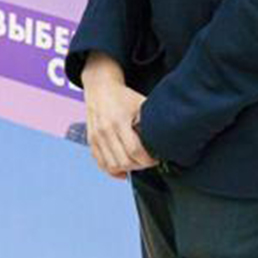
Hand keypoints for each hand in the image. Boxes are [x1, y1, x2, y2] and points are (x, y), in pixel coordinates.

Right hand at [81, 53, 158, 178]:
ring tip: (136, 163)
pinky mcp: (91, 141)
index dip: (148, 159)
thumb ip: (151, 122)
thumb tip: (166, 139)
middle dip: (139, 165)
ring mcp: (96, 137)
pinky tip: (122, 169)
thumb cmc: (123, 96)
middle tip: (147, 161)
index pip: (134, 150)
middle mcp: (105, 130)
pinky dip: (112, 170)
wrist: (100, 87)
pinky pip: (101, 163)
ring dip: (126, 169)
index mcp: (119, 121)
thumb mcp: (141, 104)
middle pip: (123, 161)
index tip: (155, 158)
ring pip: (112, 166)